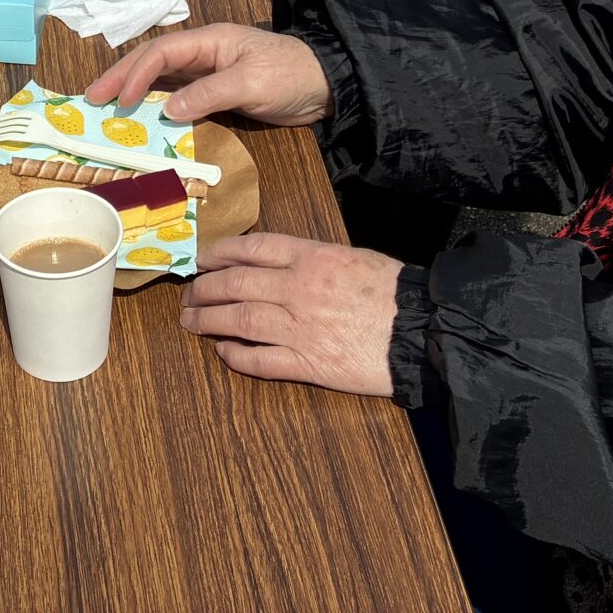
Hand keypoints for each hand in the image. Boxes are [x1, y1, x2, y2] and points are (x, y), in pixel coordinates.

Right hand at [84, 22, 329, 124]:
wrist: (326, 86)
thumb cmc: (290, 75)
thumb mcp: (250, 83)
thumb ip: (208, 94)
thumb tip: (167, 111)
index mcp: (210, 40)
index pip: (161, 52)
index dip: (135, 73)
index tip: (120, 99)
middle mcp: (204, 52)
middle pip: (153, 61)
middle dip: (122, 77)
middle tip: (93, 98)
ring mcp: (210, 72)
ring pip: (163, 78)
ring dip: (136, 91)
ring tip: (109, 108)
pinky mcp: (218, 91)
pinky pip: (180, 95)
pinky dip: (159, 106)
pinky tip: (146, 118)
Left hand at [180, 233, 399, 395]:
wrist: (422, 331)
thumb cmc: (394, 292)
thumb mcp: (352, 257)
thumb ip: (313, 259)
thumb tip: (280, 263)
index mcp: (313, 257)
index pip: (253, 248)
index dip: (221, 252)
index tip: (203, 258)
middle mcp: (300, 289)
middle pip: (237, 284)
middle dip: (205, 288)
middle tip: (189, 293)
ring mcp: (301, 328)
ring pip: (240, 320)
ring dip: (209, 320)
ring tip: (191, 321)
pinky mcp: (309, 364)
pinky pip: (260, 360)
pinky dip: (236, 355)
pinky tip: (224, 350)